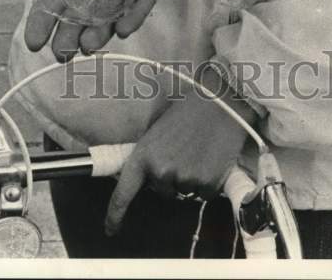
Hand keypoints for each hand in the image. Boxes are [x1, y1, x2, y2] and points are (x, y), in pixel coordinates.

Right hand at [0, 0, 187, 59]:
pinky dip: (134, 14)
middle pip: (79, 12)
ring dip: (99, 29)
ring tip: (89, 46)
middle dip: (69, 34)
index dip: (42, 18)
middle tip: (61, 55)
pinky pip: (143, 0)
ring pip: (109, 11)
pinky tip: (124, 29)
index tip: (34, 41)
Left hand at [104, 65, 255, 234]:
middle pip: (162, 191)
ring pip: (184, 192)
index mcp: (143, 155)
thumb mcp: (157, 131)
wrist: (220, 103)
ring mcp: (184, 179)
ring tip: (198, 151)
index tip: (111, 229)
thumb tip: (146, 177)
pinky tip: (210, 159)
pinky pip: (203, 193)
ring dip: (190, 178)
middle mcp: (160, 171)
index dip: (115, 214)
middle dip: (170, 178)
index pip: (123, 192)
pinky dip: (207, 181)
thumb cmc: (188, 112)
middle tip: (182, 152)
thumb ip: (149, 156)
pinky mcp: (206, 184)